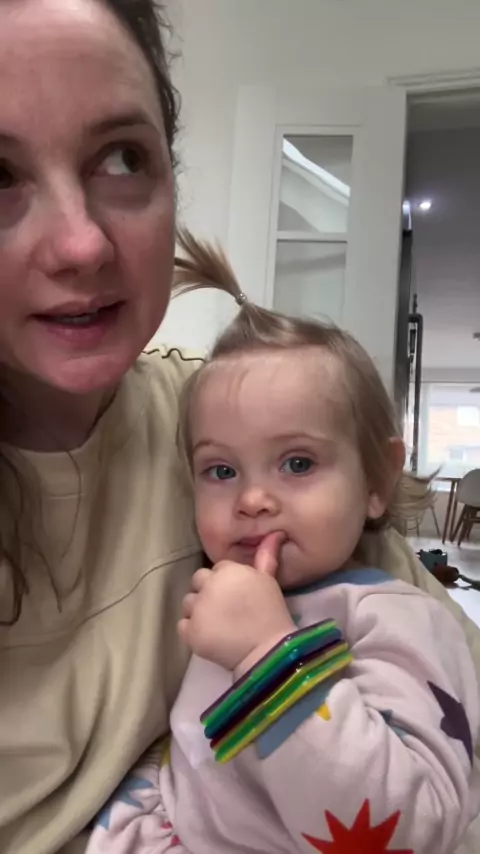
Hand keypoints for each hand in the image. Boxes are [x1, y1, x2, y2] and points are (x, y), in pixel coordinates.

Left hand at [178, 532, 295, 673]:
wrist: (268, 650)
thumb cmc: (272, 613)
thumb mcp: (269, 581)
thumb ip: (266, 556)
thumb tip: (274, 533)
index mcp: (228, 571)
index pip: (217, 569)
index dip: (226, 582)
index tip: (236, 595)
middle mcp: (209, 585)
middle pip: (198, 581)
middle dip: (207, 592)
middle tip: (224, 609)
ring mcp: (197, 609)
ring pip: (188, 603)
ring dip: (198, 611)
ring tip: (216, 624)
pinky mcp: (190, 631)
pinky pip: (182, 625)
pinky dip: (192, 630)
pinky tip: (208, 636)